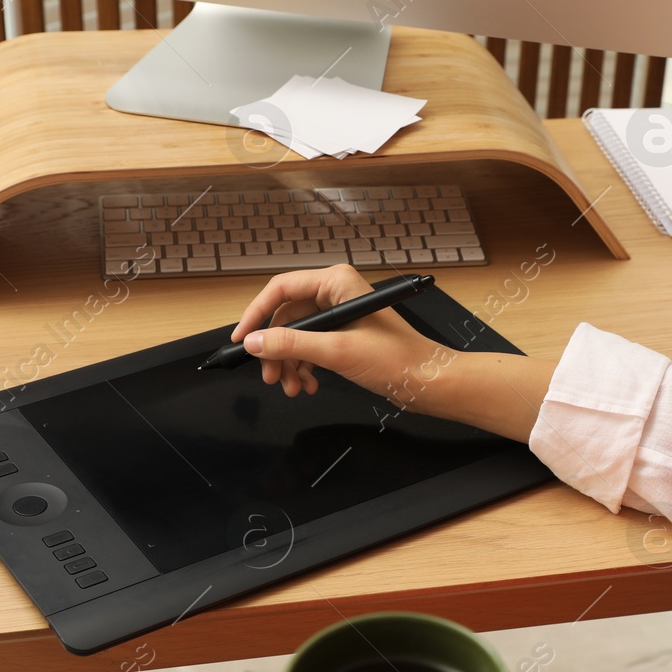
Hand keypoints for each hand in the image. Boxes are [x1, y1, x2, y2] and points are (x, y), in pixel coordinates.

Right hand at [230, 265, 444, 397]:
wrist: (429, 382)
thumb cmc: (397, 359)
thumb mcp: (337, 352)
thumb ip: (292, 345)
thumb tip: (255, 343)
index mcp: (336, 282)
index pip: (280, 289)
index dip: (256, 315)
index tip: (242, 340)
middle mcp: (336, 292)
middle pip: (286, 317)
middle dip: (275, 349)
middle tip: (270, 377)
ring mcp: (340, 314)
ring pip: (297, 336)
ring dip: (289, 363)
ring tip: (292, 388)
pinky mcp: (344, 334)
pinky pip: (311, 346)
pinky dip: (304, 367)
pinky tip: (308, 385)